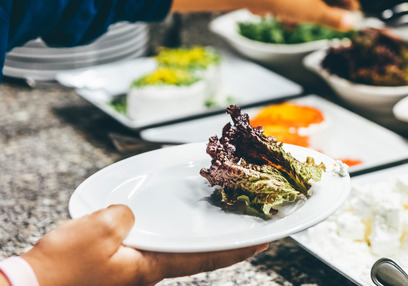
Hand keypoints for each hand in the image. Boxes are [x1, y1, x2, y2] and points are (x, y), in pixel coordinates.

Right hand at [20, 205, 266, 285]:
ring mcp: (132, 268)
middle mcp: (148, 270)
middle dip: (222, 239)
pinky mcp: (115, 264)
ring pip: (173, 247)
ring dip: (194, 234)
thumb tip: (130, 214)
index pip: (207, 256)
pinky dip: (164, 229)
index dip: (239, 249)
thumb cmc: (63, 268)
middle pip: (195, 252)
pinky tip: (160, 217)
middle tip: (246, 222)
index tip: (266, 241)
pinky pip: (149, 243)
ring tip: (213, 215)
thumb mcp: (100, 229)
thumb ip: (127, 216)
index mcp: (152, 267)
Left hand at [259, 0, 359, 29]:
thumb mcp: (316, 13)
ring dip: (312, 12)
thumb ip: (334, 20)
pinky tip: (289, 23)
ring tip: (311, 24)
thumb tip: (351, 24)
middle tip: (336, 23)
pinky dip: (296, 11)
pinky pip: (295, 0)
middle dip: (331, 9)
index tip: (353, 16)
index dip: (350, 3)